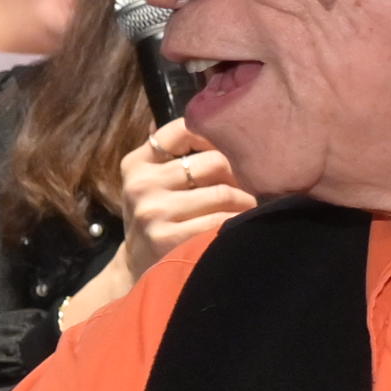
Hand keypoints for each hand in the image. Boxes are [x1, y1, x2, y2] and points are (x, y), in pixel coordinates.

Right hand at [114, 120, 252, 272]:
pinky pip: (220, 221)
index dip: (217, 135)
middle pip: (214, 162)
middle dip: (240, 174)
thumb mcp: (155, 181)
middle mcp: (141, 184)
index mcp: (137, 163)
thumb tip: (231, 123)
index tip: (234, 149)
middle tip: (254, 185)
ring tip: (251, 207)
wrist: (137, 267)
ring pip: (223, 193)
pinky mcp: (166, 239)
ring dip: (246, 201)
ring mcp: (152, 212)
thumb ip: (178, 153)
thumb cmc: (158, 216)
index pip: (184, 129)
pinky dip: (238, 222)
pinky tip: (241, 225)